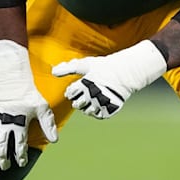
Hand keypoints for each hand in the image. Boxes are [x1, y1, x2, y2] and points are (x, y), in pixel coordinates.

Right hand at [0, 40, 57, 169]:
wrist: (11, 79)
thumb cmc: (29, 95)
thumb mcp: (42, 108)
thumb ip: (48, 124)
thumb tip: (55, 140)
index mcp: (19, 123)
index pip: (20, 144)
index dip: (20, 155)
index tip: (21, 163)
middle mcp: (5, 123)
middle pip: (3, 145)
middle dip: (3, 158)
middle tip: (4, 167)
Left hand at [51, 40, 166, 118]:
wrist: (126, 72)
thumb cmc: (105, 66)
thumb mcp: (86, 64)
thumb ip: (69, 68)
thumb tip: (53, 72)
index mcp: (85, 83)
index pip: (70, 93)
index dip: (71, 92)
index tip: (75, 89)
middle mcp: (93, 94)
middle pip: (77, 104)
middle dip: (77, 101)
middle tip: (85, 94)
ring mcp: (102, 102)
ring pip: (87, 111)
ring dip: (86, 107)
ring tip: (92, 99)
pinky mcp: (110, 108)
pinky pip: (98, 115)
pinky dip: (96, 111)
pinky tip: (98, 104)